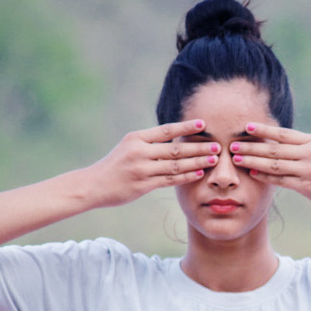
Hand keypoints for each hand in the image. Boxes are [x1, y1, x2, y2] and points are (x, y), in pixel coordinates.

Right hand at [86, 119, 219, 206]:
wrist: (93, 185)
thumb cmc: (115, 165)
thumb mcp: (129, 147)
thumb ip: (150, 142)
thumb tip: (175, 135)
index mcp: (136, 138)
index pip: (166, 130)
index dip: (186, 127)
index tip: (203, 124)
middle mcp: (139, 152)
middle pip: (175, 148)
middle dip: (198, 146)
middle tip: (217, 145)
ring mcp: (141, 169)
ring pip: (175, 165)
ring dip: (196, 162)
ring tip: (213, 159)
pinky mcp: (143, 185)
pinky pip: (169, 180)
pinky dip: (185, 176)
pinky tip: (198, 173)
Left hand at [230, 122, 310, 212]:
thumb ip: (301, 146)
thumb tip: (277, 141)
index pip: (283, 133)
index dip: (264, 129)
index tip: (246, 126)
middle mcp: (310, 153)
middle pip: (275, 148)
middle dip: (252, 146)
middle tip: (233, 144)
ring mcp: (308, 170)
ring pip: (275, 164)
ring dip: (253, 161)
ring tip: (237, 159)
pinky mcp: (307, 186)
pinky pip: (281, 180)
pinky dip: (265, 176)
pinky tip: (252, 174)